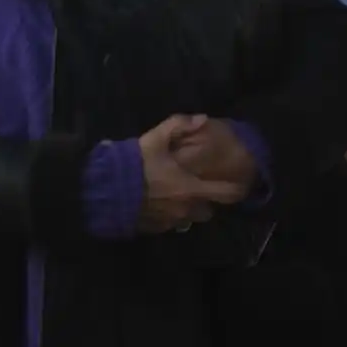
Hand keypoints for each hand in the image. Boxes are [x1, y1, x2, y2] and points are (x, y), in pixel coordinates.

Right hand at [134, 115, 249, 233]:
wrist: (107, 190)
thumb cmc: (135, 165)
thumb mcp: (155, 139)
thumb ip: (179, 125)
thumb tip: (202, 118)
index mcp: (192, 188)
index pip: (227, 193)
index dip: (237, 189)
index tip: (239, 183)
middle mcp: (187, 209)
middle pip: (208, 210)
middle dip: (205, 199)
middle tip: (195, 185)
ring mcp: (172, 222)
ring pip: (190, 218)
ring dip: (188, 208)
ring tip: (175, 195)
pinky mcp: (157, 228)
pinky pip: (171, 223)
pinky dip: (170, 214)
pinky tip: (158, 203)